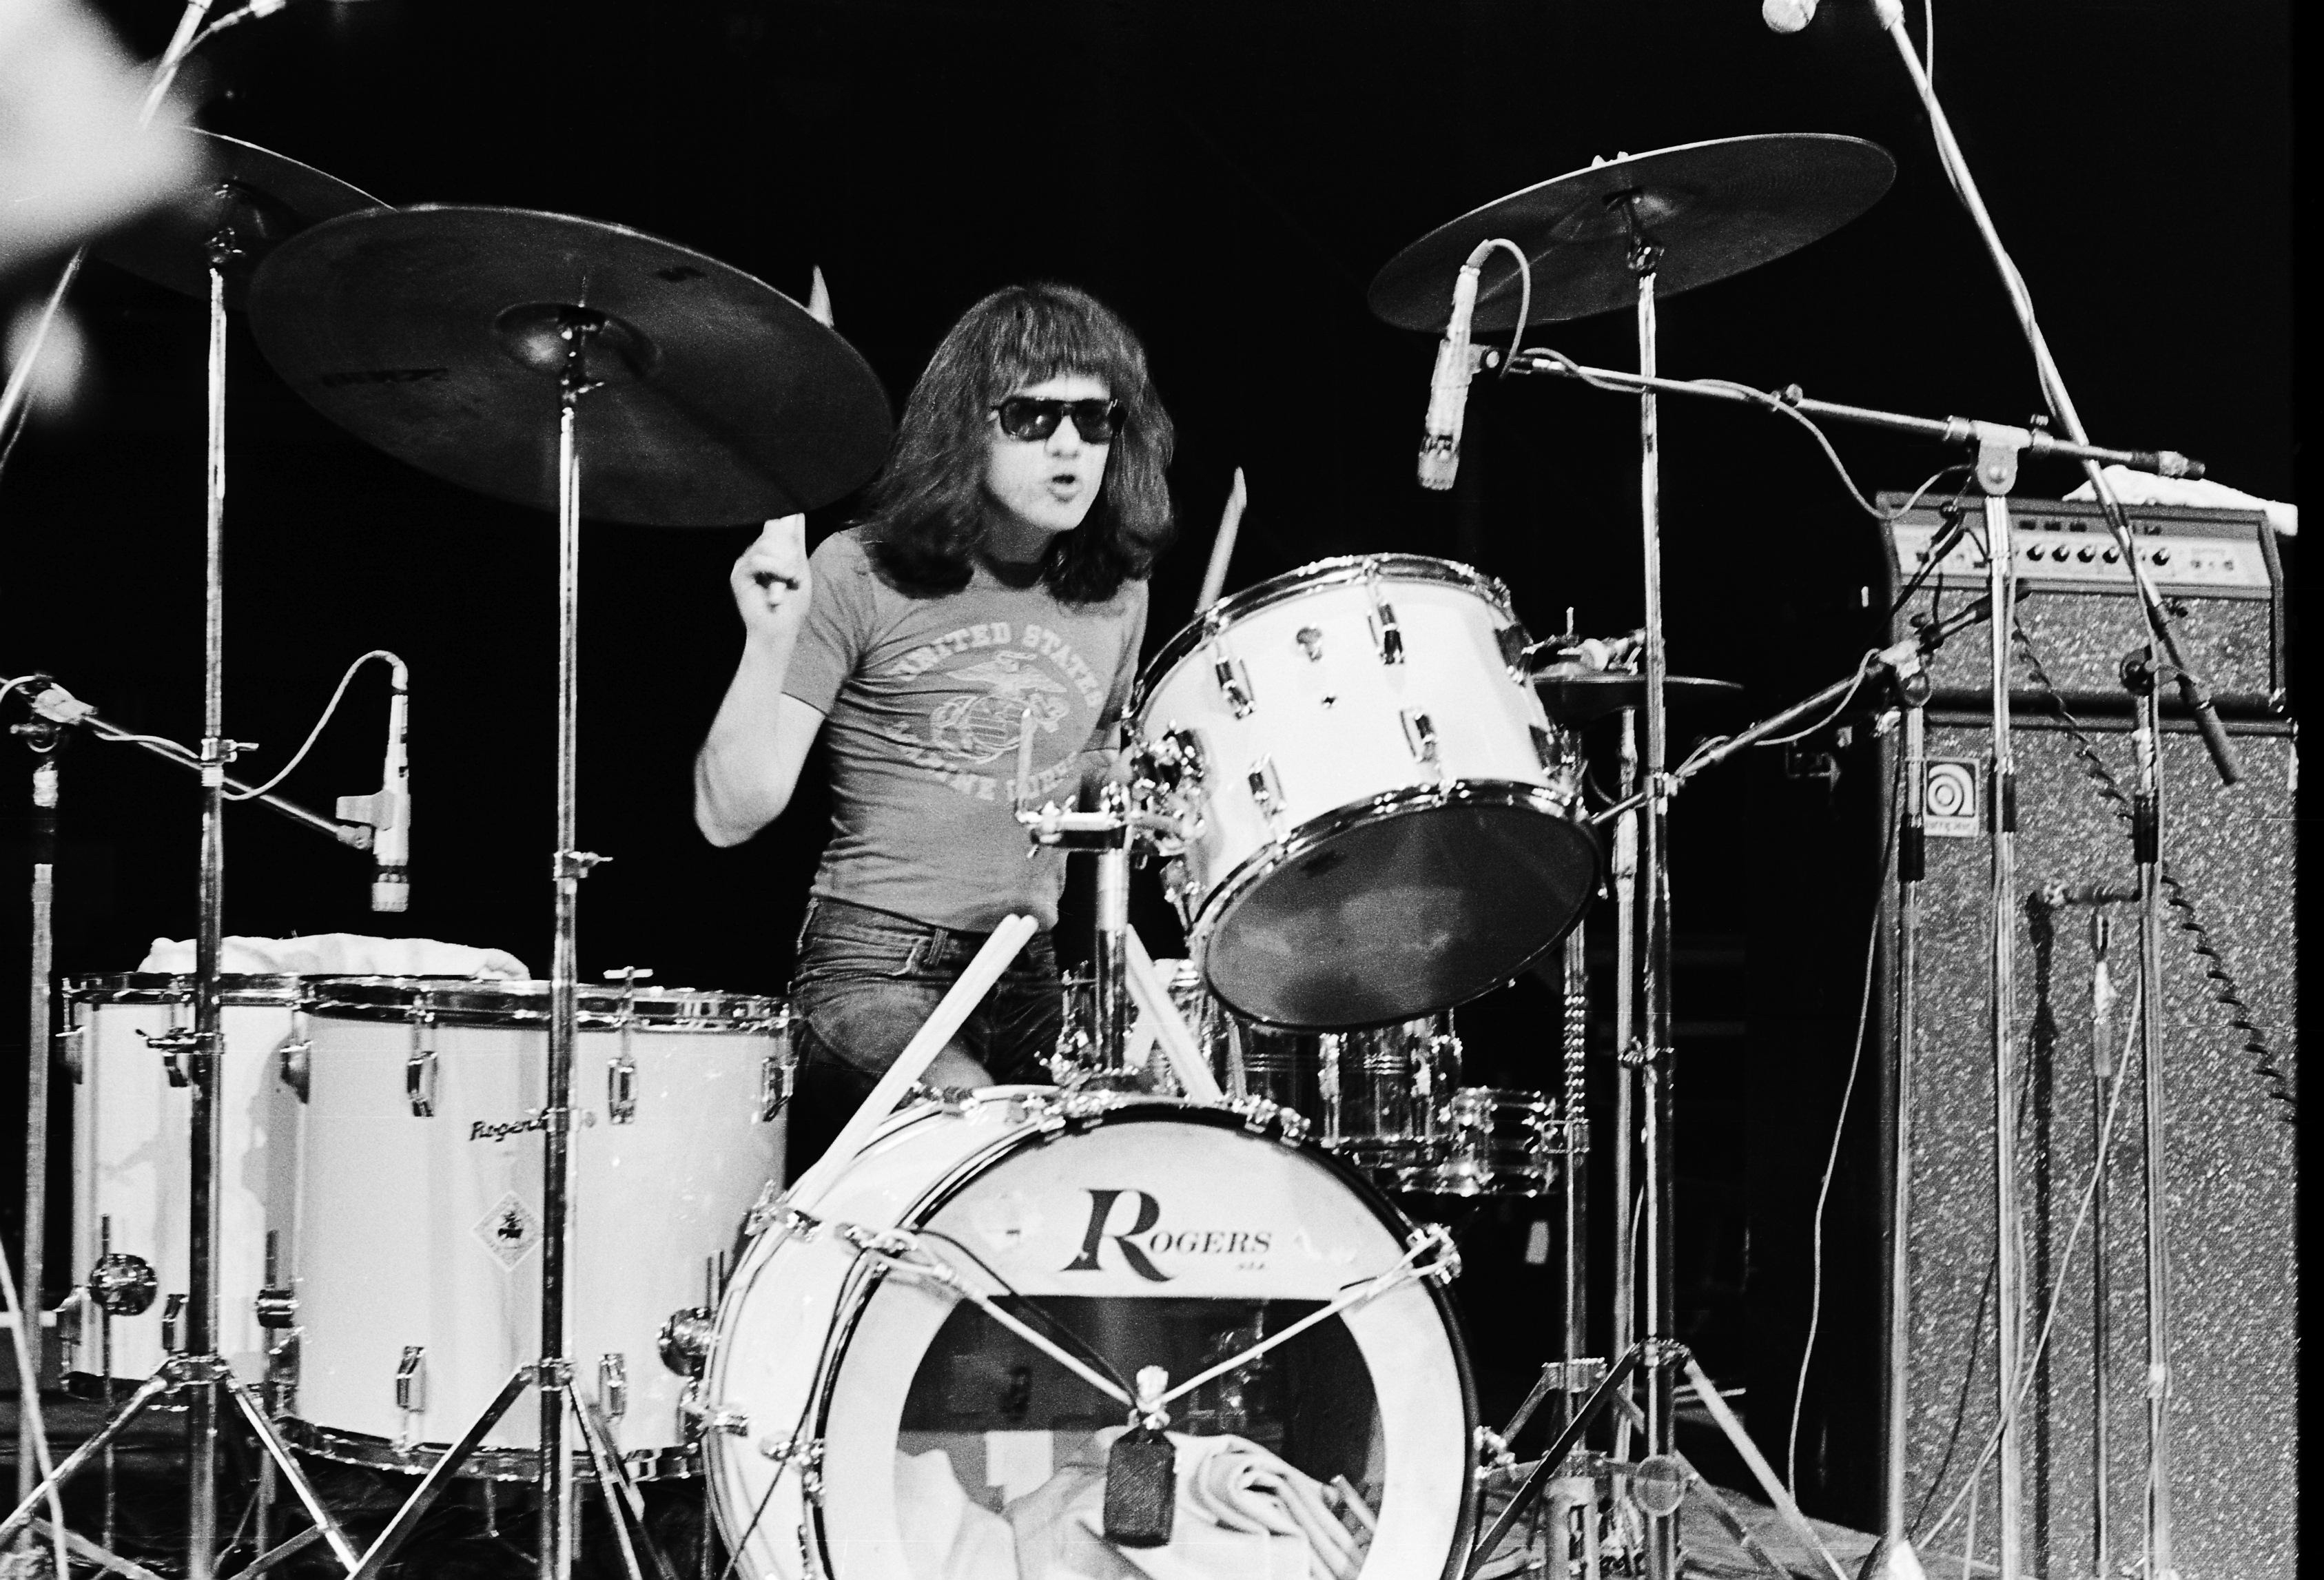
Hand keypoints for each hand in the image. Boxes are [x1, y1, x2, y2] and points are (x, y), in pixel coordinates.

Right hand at [730, 513, 810, 640]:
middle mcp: (755, 554)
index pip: (776, 524)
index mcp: (770, 552)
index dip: (785, 515)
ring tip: (790, 582)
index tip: (794, 507)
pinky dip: (774, 569)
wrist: (779, 632)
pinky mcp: (738, 574)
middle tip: (795, 575)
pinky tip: (781, 583)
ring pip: (766, 545)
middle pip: (772, 531)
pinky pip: (758, 559)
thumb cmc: (792, 606)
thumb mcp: (799, 569)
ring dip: (784, 564)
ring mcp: (745, 563)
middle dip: (789, 551)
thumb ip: (795, 542)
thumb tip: (795, 512)